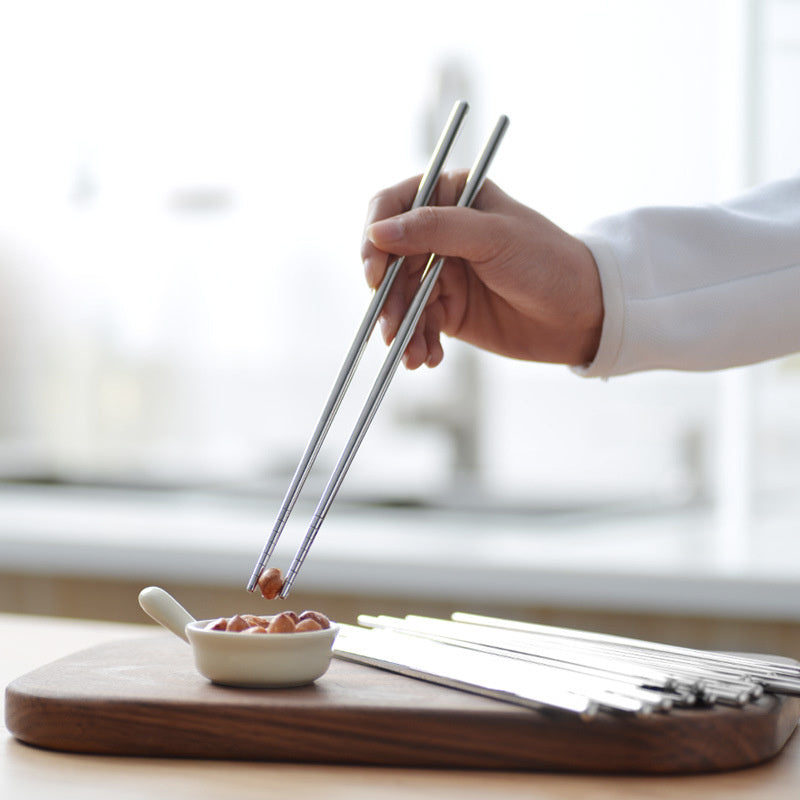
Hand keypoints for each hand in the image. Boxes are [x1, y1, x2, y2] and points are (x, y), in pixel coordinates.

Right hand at [362, 171, 602, 368]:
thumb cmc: (548, 262)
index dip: (375, 237)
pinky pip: (417, 324)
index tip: (374, 272)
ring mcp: (442, 273)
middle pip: (389, 260)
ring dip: (400, 327)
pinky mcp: (447, 309)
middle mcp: (441, 233)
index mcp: (452, 197)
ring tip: (412, 354)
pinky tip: (429, 358)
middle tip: (391, 327)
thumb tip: (378, 232)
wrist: (582, 315)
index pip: (392, 206)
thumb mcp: (493, 238)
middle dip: (388, 297)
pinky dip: (416, 342)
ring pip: (400, 297)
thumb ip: (436, 229)